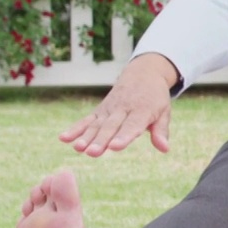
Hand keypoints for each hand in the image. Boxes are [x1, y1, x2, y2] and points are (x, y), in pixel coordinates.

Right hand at [59, 53, 177, 156]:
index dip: (124, 136)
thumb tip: (165, 149)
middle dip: (101, 140)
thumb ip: (161, 130)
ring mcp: (109, 109)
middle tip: (93, 153)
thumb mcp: (164, 111)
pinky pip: (86, 120)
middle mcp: (123, 109)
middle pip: (111, 126)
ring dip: (86, 137)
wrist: (142, 74)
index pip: (132, 125)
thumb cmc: (155, 98)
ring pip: (97, 124)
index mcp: (142, 110)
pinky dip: (75, 128)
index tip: (115, 147)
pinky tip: (63, 138)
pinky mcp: (100, 110)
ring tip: (78, 148)